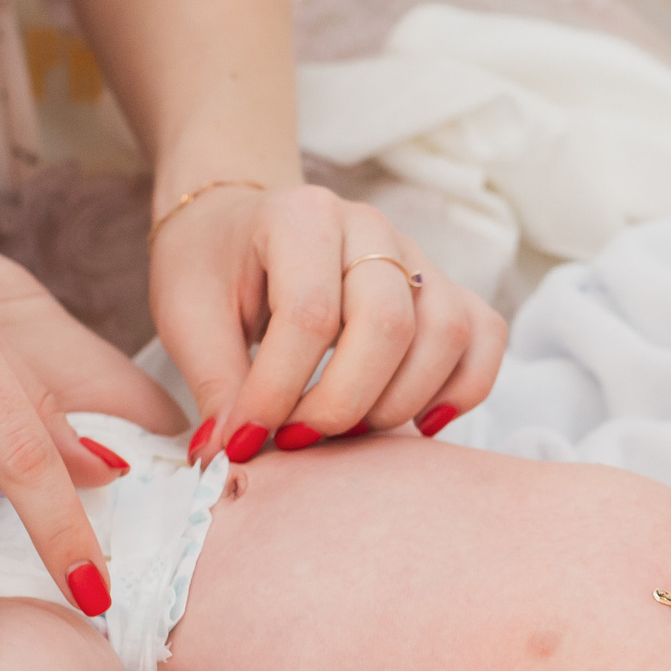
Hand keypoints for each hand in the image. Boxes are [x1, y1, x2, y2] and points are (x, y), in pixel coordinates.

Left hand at [148, 184, 506, 462]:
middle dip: (342, 403)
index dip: (278, 389)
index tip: (245, 438)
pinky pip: (484, 338)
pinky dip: (463, 390)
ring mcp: (417, 255)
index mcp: (300, 216)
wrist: (239, 225)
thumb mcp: (186, 314)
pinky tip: (418, 423)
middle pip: (389, 323)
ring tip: (345, 431)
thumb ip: (214, 382)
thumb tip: (227, 455)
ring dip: (398, 403)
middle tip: (296, 439)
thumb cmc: (213, 266)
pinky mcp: (444, 289)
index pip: (309, 312)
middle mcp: (370, 227)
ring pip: (445, 333)